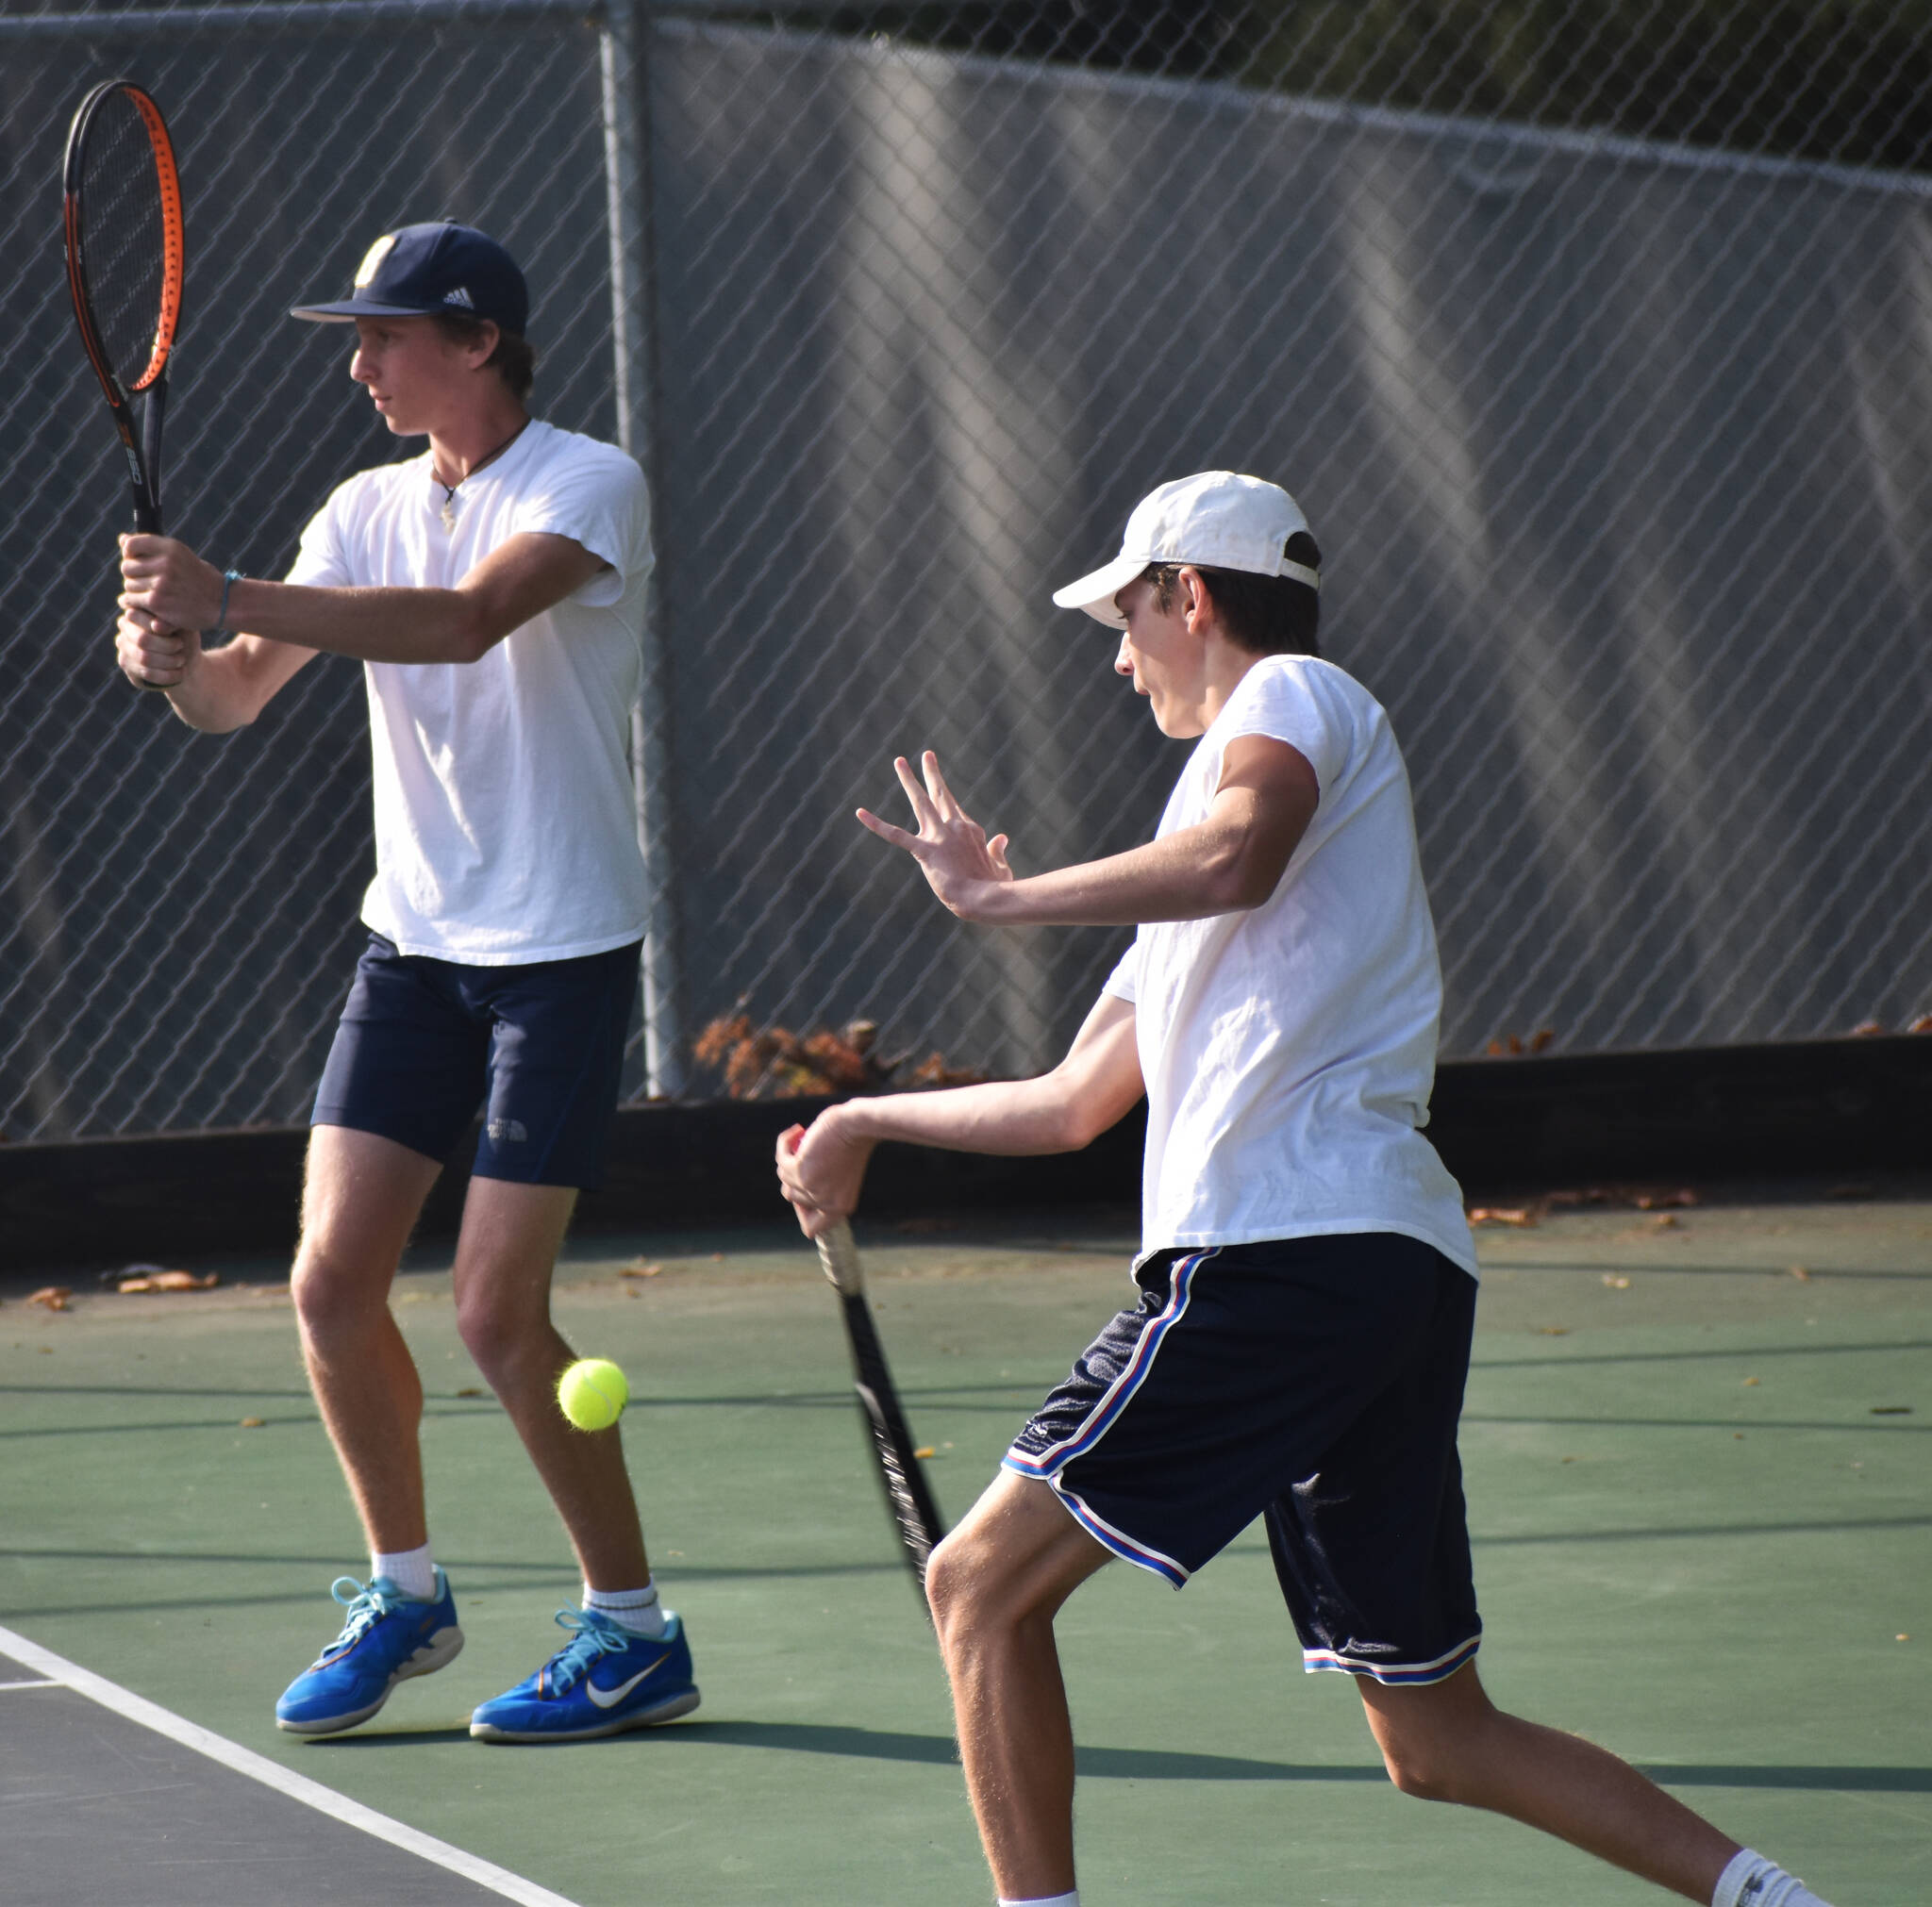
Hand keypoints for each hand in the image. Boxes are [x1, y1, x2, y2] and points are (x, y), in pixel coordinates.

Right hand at [114, 601, 201, 689]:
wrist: (189, 662)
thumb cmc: (186, 638)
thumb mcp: (183, 626)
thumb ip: (170, 621)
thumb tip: (156, 625)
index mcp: (137, 610)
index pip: (137, 616)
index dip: (160, 626)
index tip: (177, 632)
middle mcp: (125, 627)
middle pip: (143, 639)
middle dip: (168, 646)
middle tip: (181, 646)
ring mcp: (123, 646)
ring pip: (145, 658)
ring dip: (170, 661)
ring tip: (182, 660)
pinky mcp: (126, 665)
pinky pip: (147, 673)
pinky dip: (168, 675)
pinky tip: (180, 673)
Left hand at [118, 534, 223, 637]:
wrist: (222, 603)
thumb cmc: (200, 579)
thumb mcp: (180, 556)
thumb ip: (152, 548)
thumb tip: (122, 538)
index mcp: (171, 547)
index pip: (131, 545)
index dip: (131, 555)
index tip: (141, 563)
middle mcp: (165, 562)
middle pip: (127, 566)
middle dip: (134, 575)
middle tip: (148, 583)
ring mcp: (160, 583)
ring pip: (128, 585)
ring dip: (136, 591)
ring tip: (153, 594)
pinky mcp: (157, 601)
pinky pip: (132, 600)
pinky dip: (137, 604)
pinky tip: (150, 605)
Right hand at [776, 1113, 875, 1240]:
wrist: (859, 1125)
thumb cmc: (853, 1143)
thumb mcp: (839, 1173)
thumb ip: (820, 1186)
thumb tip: (791, 1188)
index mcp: (840, 1208)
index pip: (811, 1228)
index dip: (803, 1210)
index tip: (806, 1186)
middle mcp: (825, 1203)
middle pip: (792, 1196)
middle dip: (795, 1174)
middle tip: (808, 1154)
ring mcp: (811, 1188)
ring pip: (784, 1177)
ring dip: (790, 1157)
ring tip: (804, 1138)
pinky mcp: (799, 1170)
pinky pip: (781, 1159)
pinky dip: (785, 1143)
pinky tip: (797, 1130)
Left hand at [857, 751, 1013, 919]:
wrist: (985, 898)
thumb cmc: (995, 887)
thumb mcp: (1000, 866)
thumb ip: (998, 851)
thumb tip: (1001, 838)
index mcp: (972, 831)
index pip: (958, 816)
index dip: (955, 820)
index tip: (958, 831)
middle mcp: (955, 827)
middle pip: (941, 795)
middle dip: (932, 774)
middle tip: (927, 755)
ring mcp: (940, 836)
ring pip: (921, 802)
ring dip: (909, 780)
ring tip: (899, 761)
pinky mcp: (925, 850)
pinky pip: (896, 835)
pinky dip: (876, 824)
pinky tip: (860, 812)